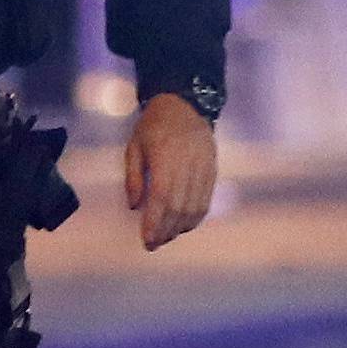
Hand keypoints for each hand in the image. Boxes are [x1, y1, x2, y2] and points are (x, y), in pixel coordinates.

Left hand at [124, 94, 217, 250]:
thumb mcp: (134, 146)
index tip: (147, 240)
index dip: (155, 222)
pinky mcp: (212, 169)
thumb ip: (133, 177)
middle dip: (166, 230)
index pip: (162, 197)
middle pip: (179, 207)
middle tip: (153, 244)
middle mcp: (187, 163)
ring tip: (166, 236)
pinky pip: (206, 200)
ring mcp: (203, 166)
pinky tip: (183, 225)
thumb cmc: (154, 126)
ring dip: (180, 227)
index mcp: (165, 156)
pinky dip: (195, 217)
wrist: (185, 104)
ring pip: (195, 207)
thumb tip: (134, 207)